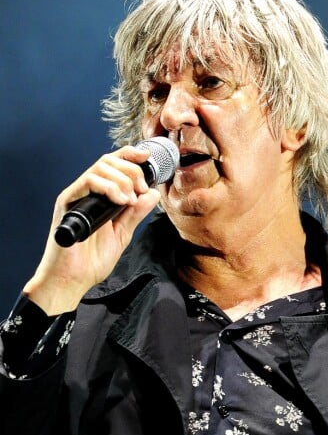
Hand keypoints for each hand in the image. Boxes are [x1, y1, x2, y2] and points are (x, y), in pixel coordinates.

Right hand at [23, 145, 160, 314]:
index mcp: (99, 197)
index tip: (147, 158)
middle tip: (142, 190)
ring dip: (123, 179)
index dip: (130, 155)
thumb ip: (136, 213)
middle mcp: (86, 192)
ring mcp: (77, 196)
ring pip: (100, 167)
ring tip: (131, 200)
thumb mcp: (122, 233)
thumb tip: (153, 194)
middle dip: (132, 171)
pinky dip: (110, 187)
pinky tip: (121, 201)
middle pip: (109, 161)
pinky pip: (88, 181)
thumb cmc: (92, 260)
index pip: (113, 164)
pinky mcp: (67, 203)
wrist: (73, 279)